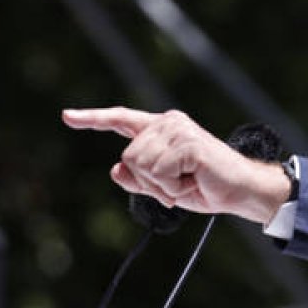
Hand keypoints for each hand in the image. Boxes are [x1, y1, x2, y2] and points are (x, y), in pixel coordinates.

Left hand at [62, 107, 289, 224]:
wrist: (240, 190)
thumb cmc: (204, 187)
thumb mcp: (164, 187)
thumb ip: (139, 178)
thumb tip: (116, 169)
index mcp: (160, 129)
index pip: (121, 119)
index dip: (92, 118)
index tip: (67, 117)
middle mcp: (167, 123)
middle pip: (129, 156)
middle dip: (149, 181)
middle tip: (178, 185)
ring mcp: (178, 130)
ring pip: (141, 165)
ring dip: (162, 185)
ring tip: (187, 182)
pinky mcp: (187, 143)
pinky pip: (159, 172)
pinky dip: (172, 186)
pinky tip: (192, 181)